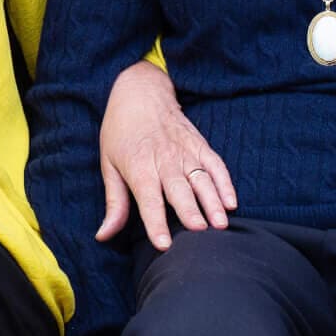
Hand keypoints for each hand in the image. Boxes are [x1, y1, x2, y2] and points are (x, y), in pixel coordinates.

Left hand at [97, 59, 235, 249]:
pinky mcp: (199, 144)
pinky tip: (231, 202)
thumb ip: (114, 202)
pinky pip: (216, 164)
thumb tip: (103, 235)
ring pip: (201, 178)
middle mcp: (164, 158)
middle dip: (190, 210)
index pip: (148, 198)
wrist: (140, 91)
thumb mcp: (108, 164)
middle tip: (200, 232)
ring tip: (221, 224)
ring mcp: (185, 150)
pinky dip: (225, 182)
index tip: (163, 244)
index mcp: (138, 165)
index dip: (155, 221)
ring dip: (212, 200)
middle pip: (179, 188)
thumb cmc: (120, 131)